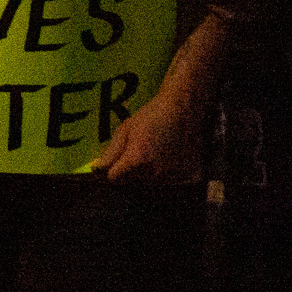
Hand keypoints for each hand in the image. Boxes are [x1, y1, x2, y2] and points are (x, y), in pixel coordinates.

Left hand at [89, 75, 211, 184]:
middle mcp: (156, 172)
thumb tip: (100, 169)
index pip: (115, 178)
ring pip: (153, 183)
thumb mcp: (125, 130)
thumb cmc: (151, 116)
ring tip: (159, 152)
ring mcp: (175, 177)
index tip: (121, 161)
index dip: (115, 169)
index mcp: (137, 160)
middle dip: (134, 172)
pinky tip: (172, 157)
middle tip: (144, 151)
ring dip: (152, 173)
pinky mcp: (191, 177)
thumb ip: (110, 153)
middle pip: (134, 182)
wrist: (183, 108)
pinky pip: (173, 182)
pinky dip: (171, 174)